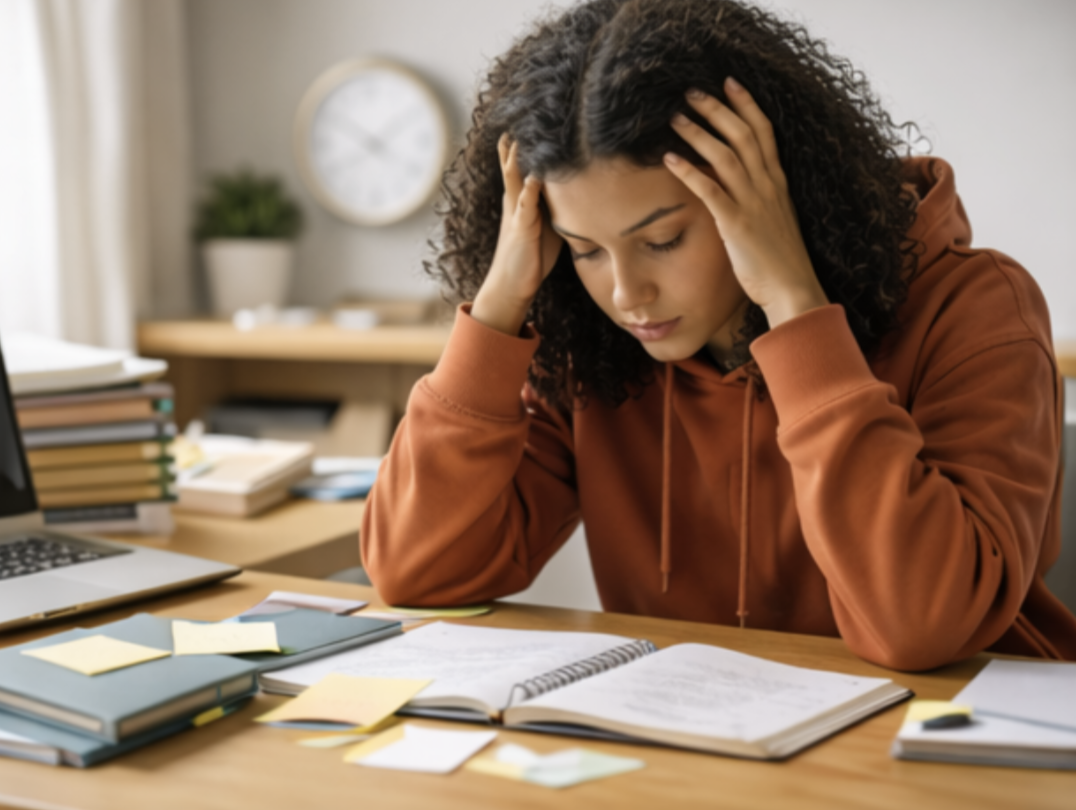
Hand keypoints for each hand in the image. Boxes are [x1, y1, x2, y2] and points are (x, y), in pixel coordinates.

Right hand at [472, 134, 562, 335]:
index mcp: (524, 201)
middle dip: (515, 145)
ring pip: (515, 181)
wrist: (514, 284)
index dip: (526, 147)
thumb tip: (579, 194)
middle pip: (514, 167)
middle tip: (514, 119)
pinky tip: (533, 178)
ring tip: (518, 138)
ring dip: (517, 160)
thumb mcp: (548, 226)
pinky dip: (528, 192)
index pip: (525, 167)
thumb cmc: (532, 256)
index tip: (532, 124)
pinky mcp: (521, 230)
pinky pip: (524, 208)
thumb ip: (556, 207)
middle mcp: (517, 203)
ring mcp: (517, 215)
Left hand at [663, 78, 827, 328]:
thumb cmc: (780, 261)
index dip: (746, 104)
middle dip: (716, 109)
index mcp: (777, 183)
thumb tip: (738, 187)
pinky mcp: (737, 223)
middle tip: (691, 91)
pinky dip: (690, 171)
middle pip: (742, 134)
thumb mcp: (774, 221)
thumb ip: (758, 199)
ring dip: (698, 133)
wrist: (792, 289)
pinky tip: (670, 159)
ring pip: (725, 155)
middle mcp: (767, 186)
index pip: (763, 132)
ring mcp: (754, 203)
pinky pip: (711, 190)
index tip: (729, 83)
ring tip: (675, 118)